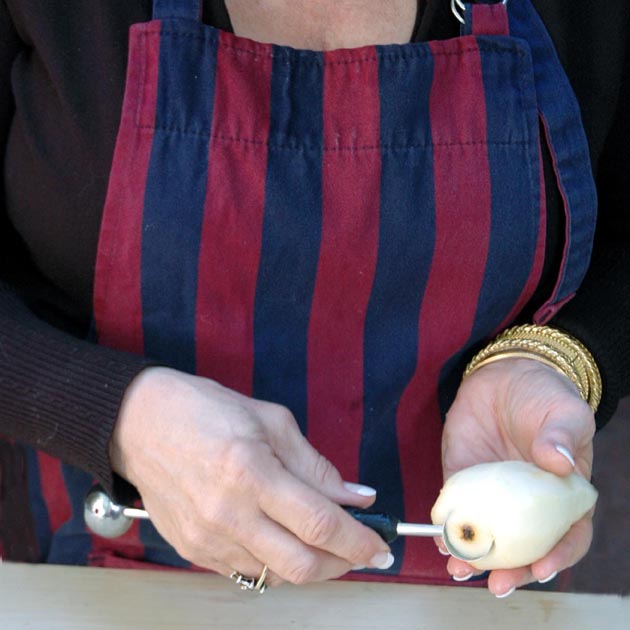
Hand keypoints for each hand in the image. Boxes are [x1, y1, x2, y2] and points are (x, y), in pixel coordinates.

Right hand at [109, 367, 391, 585]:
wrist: (137, 423)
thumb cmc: (205, 409)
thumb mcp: (270, 421)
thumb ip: (315, 466)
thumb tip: (356, 498)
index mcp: (250, 471)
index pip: (319, 523)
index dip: (359, 541)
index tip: (382, 547)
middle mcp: (227, 513)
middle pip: (302, 565)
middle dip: (343, 564)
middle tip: (360, 549)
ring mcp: (206, 539)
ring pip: (277, 575)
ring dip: (312, 564)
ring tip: (324, 541)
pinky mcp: (192, 551)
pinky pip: (248, 571)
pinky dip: (276, 562)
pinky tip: (284, 539)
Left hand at [439, 358, 595, 595]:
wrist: (503, 375)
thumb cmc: (543, 395)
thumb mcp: (563, 412)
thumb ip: (561, 437)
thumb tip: (559, 463)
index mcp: (563, 495)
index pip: (568, 535)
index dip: (558, 557)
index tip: (541, 569)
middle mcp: (529, 503)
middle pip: (523, 547)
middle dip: (510, 571)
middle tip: (494, 583)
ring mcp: (494, 495)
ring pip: (487, 535)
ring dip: (474, 556)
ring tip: (458, 568)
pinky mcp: (463, 480)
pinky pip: (456, 508)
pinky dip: (448, 526)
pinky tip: (439, 537)